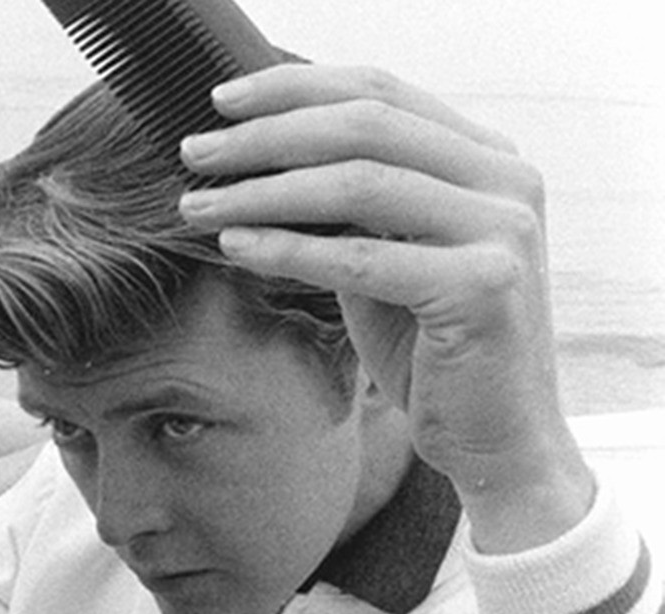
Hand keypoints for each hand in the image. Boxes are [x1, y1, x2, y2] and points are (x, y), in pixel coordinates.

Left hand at [178, 65, 594, 552]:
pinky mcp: (484, 288)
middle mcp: (507, 180)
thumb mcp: (382, 255)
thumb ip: (342, 204)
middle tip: (193, 152)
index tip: (220, 102)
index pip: (380, 91)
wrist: (495, 438)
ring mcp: (504, 230)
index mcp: (487, 157)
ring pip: (359, 184)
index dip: (293, 89)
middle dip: (266, 136)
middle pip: (365, 126)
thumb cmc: (428, 345)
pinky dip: (289, 248)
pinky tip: (235, 247)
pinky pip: (362, 258)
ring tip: (197, 205)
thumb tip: (248, 156)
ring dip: (263, 191)